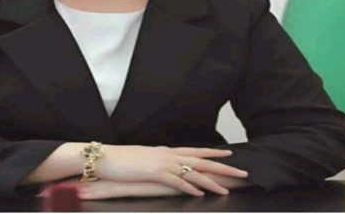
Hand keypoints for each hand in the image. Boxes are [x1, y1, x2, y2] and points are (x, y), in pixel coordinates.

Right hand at [37, 171, 251, 199]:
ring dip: (211, 181)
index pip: (194, 150)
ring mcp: (162, 162)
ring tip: (226, 188)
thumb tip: (165, 163)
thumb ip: (156, 161)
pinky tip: (200, 194)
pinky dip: (190, 188)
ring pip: (193, 171)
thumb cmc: (120, 160)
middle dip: (222, 166)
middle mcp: (167, 154)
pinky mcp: (154, 172)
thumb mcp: (142, 158)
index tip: (229, 154)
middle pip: (201, 160)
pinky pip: (177, 181)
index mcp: (165, 151)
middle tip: (241, 172)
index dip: (213, 152)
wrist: (103, 157)